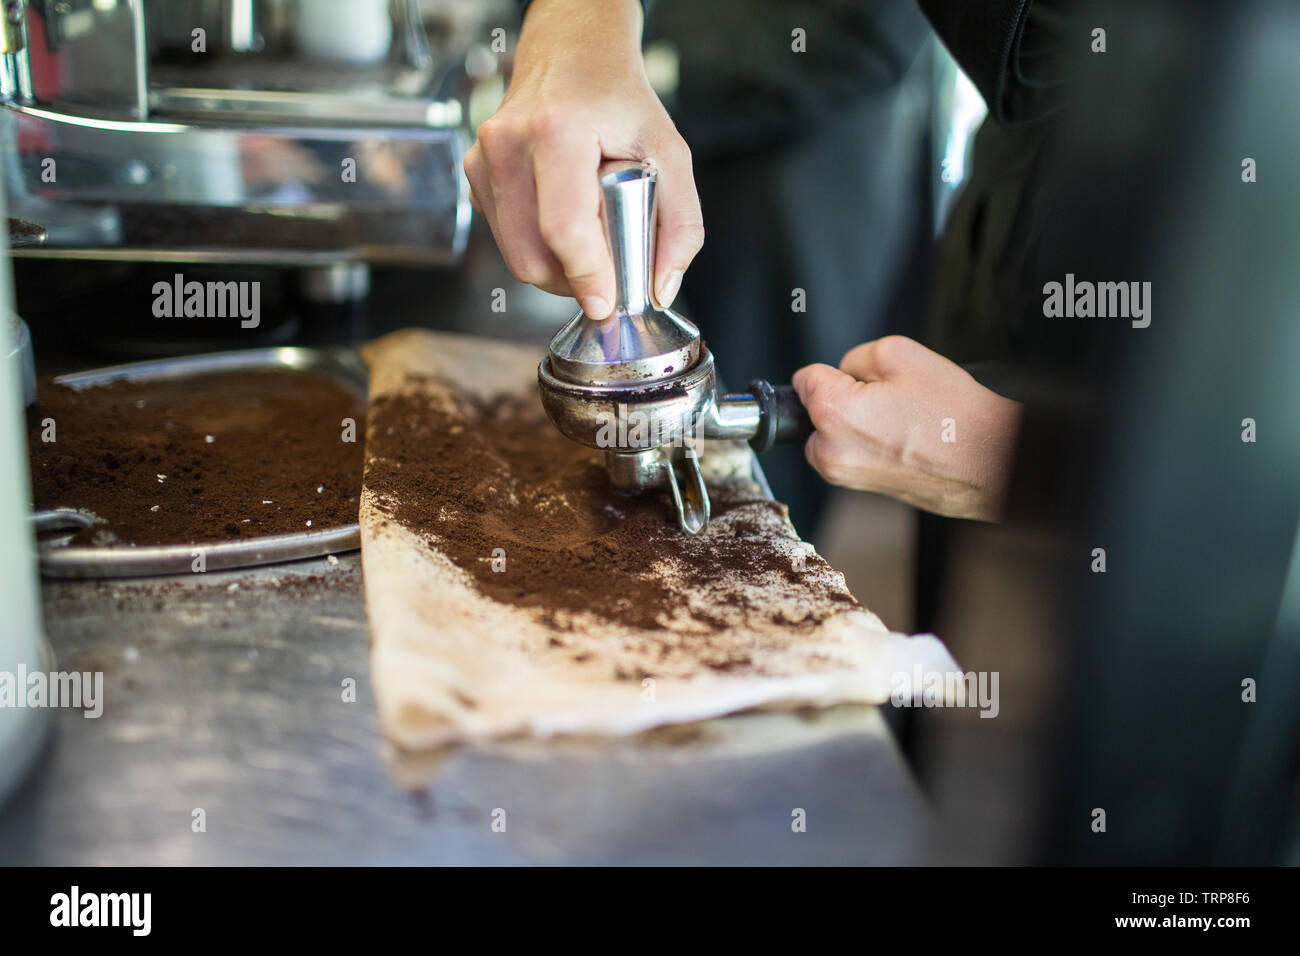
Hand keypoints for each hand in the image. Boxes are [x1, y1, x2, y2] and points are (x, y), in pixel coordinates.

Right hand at [463, 0, 702, 318]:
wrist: (571, 51)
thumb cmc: (617, 97)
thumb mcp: (669, 151)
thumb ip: (680, 224)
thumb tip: (660, 286)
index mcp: (557, 130)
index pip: (564, 230)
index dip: (588, 277)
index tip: (607, 303)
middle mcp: (509, 143)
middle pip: (532, 256)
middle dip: (573, 280)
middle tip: (606, 270)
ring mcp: (484, 158)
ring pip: (515, 255)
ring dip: (555, 267)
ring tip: (588, 236)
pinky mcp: (474, 172)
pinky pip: (505, 237)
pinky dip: (536, 245)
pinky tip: (561, 215)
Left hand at [792, 336, 1023, 520]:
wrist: (991, 463)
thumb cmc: (953, 414)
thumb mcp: (900, 354)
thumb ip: (855, 357)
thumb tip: (841, 373)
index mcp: (832, 414)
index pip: (804, 379)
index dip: (835, 371)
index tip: (859, 378)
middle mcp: (829, 451)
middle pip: (815, 407)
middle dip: (844, 397)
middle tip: (889, 399)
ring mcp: (843, 475)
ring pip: (832, 430)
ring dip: (856, 420)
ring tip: (901, 420)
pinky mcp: (859, 488)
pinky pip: (850, 451)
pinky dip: (869, 441)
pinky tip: (903, 438)